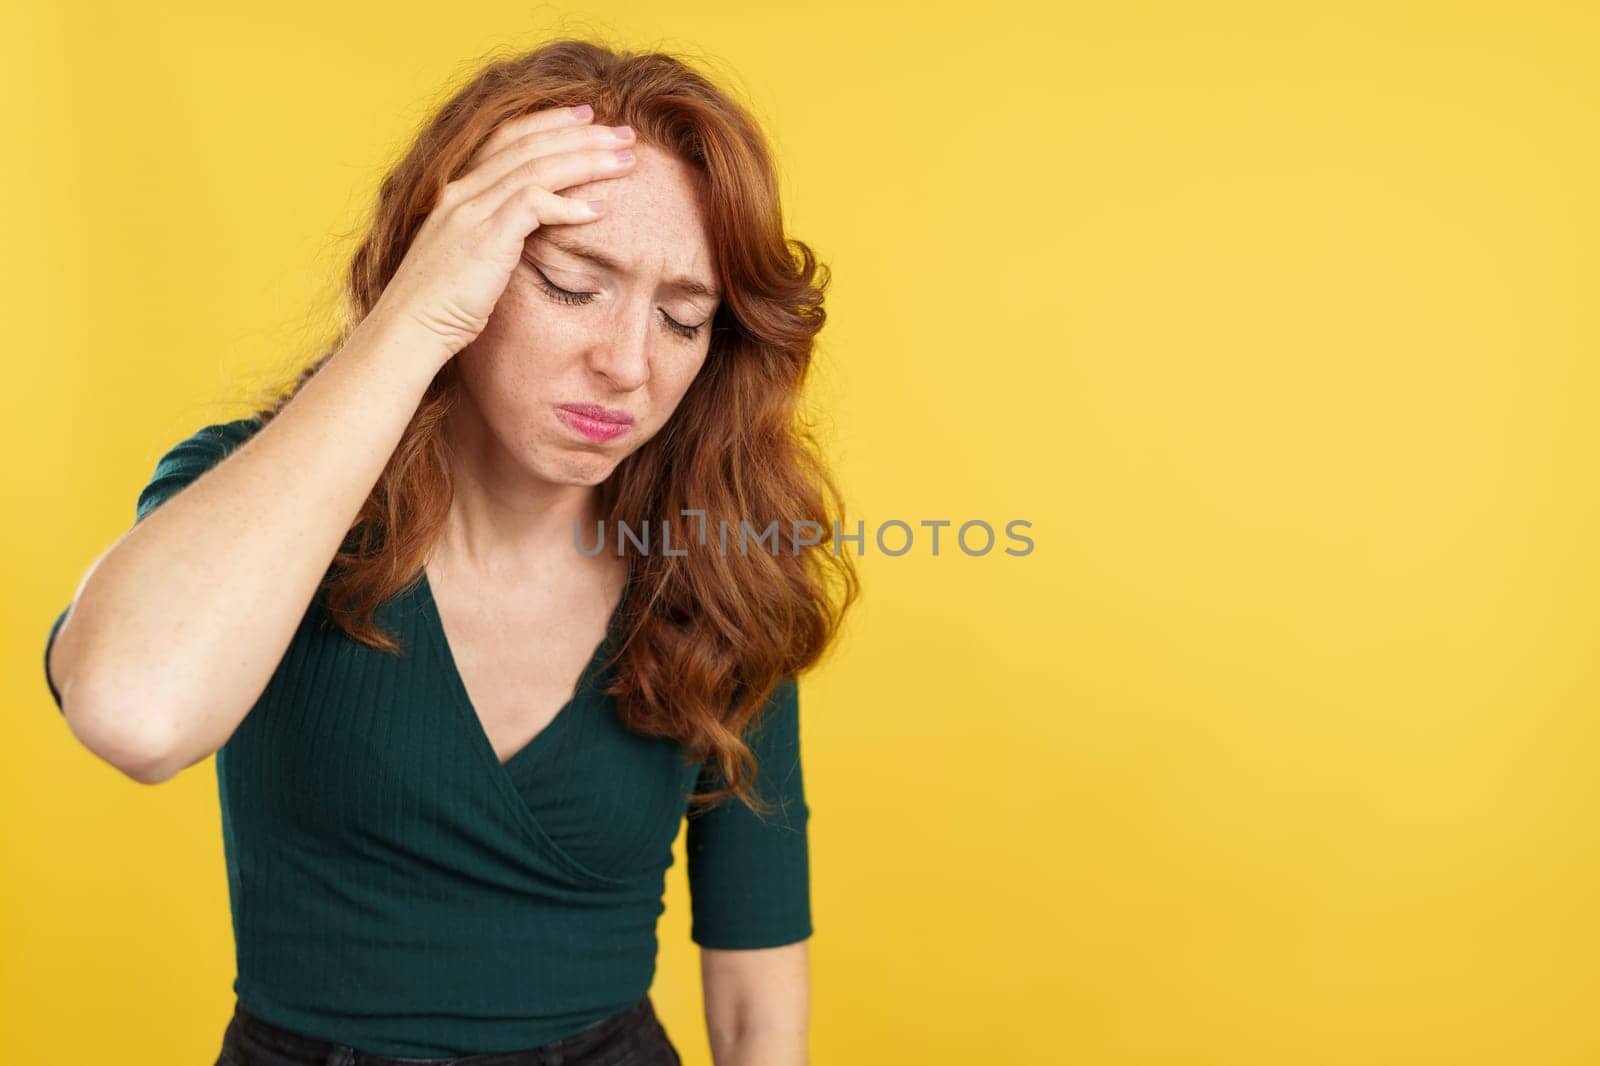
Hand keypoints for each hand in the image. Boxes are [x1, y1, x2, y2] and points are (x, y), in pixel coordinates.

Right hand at [365, 103, 637, 367]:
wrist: (408, 330)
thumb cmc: (439, 307)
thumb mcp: (466, 260)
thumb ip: (493, 236)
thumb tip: (527, 234)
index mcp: (457, 192)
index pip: (508, 139)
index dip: (549, 123)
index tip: (587, 118)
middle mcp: (463, 192)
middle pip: (530, 145)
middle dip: (581, 134)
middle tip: (624, 132)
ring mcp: (471, 211)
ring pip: (538, 167)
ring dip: (587, 160)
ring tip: (626, 160)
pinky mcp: (485, 237)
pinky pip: (535, 205)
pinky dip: (570, 204)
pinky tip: (601, 210)